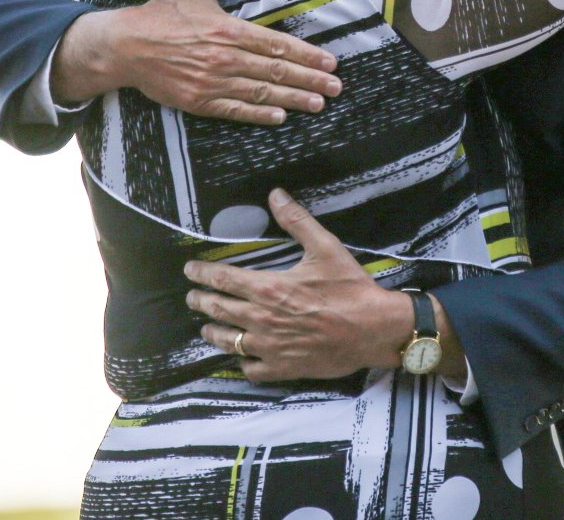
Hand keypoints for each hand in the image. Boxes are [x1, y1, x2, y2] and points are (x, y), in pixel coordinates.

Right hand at [53, 0, 338, 123]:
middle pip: (276, 71)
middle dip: (310, 80)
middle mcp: (225, 58)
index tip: (330, 62)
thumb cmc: (162, 13)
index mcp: (227, 29)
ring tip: (318, 103)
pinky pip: (236, 110)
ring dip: (293, 99)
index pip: (277, 44)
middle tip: (335, 87)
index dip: (307, 55)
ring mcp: (212, 83)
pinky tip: (281, 116)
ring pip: (261, 93)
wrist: (125, 45)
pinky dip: (260, 114)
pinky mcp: (199, 102)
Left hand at [186, 189, 415, 382]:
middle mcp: (262, 319)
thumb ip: (297, 221)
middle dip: (201, 301)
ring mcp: (269, 347)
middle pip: (218, 310)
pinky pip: (250, 368)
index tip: (190, 270)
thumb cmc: (349, 288)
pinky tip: (241, 356)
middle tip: (191, 297)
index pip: (223, 279)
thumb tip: (275, 195)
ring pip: (227, 341)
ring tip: (207, 328)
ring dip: (213, 332)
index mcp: (269, 288)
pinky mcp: (282, 368)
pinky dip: (241, 361)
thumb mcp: (326, 247)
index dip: (202, 273)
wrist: (373, 330)